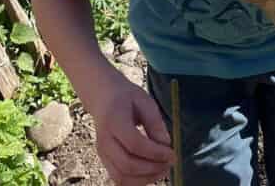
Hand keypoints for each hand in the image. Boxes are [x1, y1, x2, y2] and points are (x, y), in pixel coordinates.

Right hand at [84, 69, 172, 185]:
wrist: (103, 99)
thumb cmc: (127, 98)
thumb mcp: (145, 101)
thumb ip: (155, 122)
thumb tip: (166, 144)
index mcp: (114, 121)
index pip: (134, 144)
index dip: (155, 152)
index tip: (172, 153)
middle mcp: (104, 141)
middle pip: (127, 164)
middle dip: (152, 168)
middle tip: (170, 163)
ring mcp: (102, 153)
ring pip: (121, 177)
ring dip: (145, 178)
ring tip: (163, 169)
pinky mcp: (104, 161)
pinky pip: (119, 179)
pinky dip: (137, 181)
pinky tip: (152, 173)